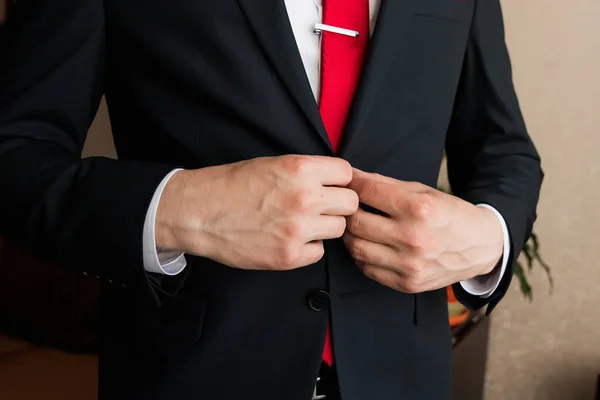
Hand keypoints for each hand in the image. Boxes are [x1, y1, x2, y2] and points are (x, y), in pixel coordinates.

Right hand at [156, 155, 358, 269]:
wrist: (199, 212)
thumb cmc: (231, 186)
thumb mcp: (273, 164)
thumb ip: (308, 172)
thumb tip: (335, 181)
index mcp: (301, 169)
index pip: (347, 174)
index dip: (339, 181)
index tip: (332, 187)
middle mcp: (305, 198)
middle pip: (350, 203)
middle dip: (338, 205)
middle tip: (320, 207)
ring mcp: (299, 229)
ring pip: (339, 229)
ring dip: (325, 226)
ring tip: (301, 223)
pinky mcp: (290, 256)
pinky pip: (319, 251)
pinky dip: (308, 247)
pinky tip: (288, 238)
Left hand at [343, 169, 502, 292]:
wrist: (481, 247)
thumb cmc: (450, 215)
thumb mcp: (423, 192)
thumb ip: (385, 184)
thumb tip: (353, 177)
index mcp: (419, 209)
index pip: (368, 193)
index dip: (352, 185)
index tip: (347, 184)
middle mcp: (413, 238)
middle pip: (356, 223)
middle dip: (347, 212)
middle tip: (347, 208)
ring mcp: (410, 264)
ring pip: (356, 248)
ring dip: (350, 235)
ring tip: (356, 227)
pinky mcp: (408, 283)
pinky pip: (367, 269)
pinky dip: (361, 255)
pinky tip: (368, 245)